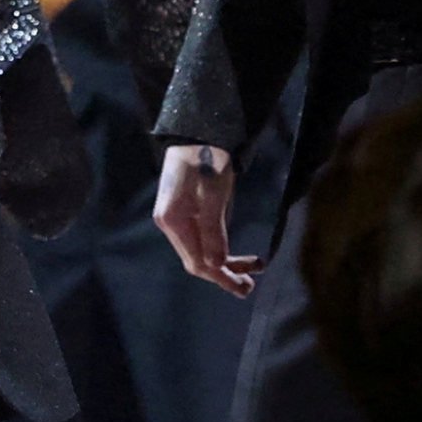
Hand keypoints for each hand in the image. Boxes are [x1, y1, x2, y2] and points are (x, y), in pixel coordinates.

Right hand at [154, 143, 255, 291]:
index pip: (197, 261)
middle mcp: (171, 223)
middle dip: (223, 274)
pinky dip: (218, 249)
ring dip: (223, 263)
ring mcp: (176, 218)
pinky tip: (233, 253)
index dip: (221, 278)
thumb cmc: (208, 160)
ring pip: (199, 251)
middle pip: (196, 260)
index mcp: (173, 220)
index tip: (244, 287)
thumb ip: (214, 231)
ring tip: (250, 270)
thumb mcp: (215, 195)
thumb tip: (218, 265)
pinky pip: (200, 239)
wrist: (198, 133)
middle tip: (249, 285)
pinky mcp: (185, 211)